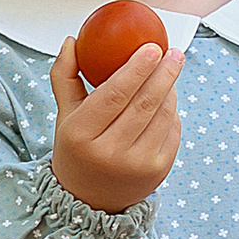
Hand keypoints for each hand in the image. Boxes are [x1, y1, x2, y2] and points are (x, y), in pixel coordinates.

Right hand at [49, 35, 181, 213]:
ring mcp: (137, 164)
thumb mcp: (65, 115)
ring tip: (171, 69)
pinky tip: (169, 96)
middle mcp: (109, 153)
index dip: (136, 69)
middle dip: (164, 73)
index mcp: (81, 134)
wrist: (91, 198)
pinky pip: (172, 131)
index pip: (113, 94)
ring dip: (171, 88)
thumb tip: (72, 40)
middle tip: (173, 52)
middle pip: (144, 103)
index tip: (152, 46)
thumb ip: (65, 76)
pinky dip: (173, 110)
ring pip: (163, 115)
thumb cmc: (78, 148)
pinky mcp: (159, 171)